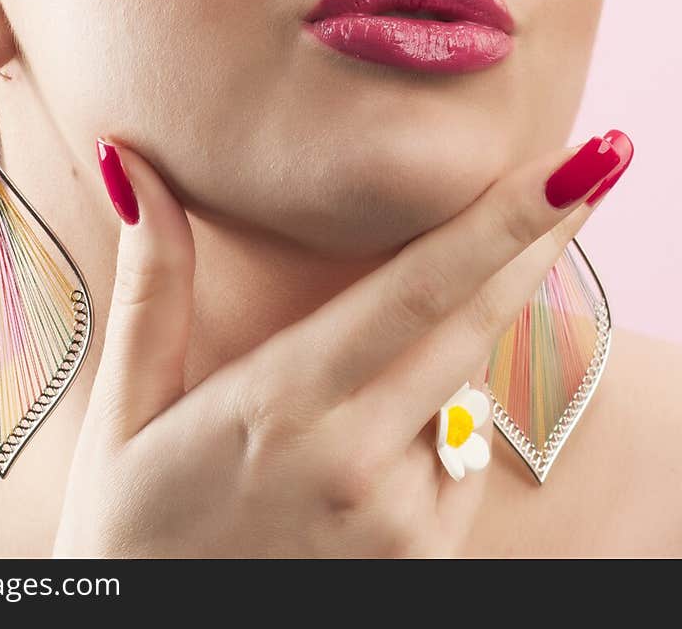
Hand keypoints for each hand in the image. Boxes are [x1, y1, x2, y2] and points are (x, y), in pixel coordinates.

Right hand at [52, 130, 630, 558]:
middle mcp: (360, 459)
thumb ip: (152, 283)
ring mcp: (403, 519)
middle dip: (543, 236)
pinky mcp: (426, 559)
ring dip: (472, 327)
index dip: (506, 222)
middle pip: (482, 321)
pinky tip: (389, 409)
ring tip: (418, 316)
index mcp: (284, 402)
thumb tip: (133, 162)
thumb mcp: (124, 409)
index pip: (421, 288)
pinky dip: (451, 407)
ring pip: (472, 385)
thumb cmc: (132, 531)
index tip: (576, 165)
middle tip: (595, 167)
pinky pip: (463, 452)